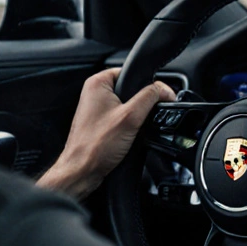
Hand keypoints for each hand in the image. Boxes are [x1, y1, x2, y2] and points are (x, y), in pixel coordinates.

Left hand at [37, 69, 175, 197]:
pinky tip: (127, 137)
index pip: (131, 73)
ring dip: (135, 117)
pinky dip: (129, 126)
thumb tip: (165, 89)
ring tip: (131, 130)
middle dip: (142, 104)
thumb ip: (150, 98)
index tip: (158, 97)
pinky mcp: (100, 123)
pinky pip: (122, 118)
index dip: (148, 84)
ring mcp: (96, 109)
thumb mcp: (131, 117)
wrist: (81, 172)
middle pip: (131, 89)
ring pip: (128, 105)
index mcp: (98, 83)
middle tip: (141, 118)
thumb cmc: (95, 146)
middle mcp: (94, 93)